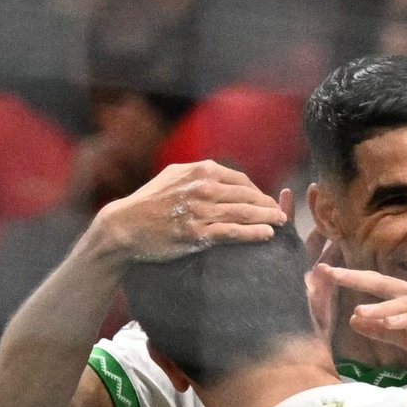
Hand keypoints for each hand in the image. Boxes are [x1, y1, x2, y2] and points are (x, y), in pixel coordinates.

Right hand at [89, 160, 285, 263]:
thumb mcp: (173, 177)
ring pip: (245, 213)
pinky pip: (234, 232)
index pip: (240, 181)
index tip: (266, 202)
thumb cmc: (148, 202)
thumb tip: (221, 174)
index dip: (258, 193)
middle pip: (247, 196)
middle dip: (268, 205)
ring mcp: (201, 211)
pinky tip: (267, 235)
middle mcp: (203, 188)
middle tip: (281, 214)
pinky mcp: (198, 233)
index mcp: (200, 171)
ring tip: (281, 223)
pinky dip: (254, 233)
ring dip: (268, 218)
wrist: (124, 225)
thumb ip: (198, 174)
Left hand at [315, 264, 406, 370]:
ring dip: (380, 306)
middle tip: (327, 272)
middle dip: (355, 277)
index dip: (351, 279)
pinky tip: (390, 323)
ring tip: (357, 311)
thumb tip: (355, 321)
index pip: (377, 287)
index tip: (324, 274)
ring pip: (402, 301)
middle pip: (384, 282)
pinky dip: (405, 319)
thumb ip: (386, 331)